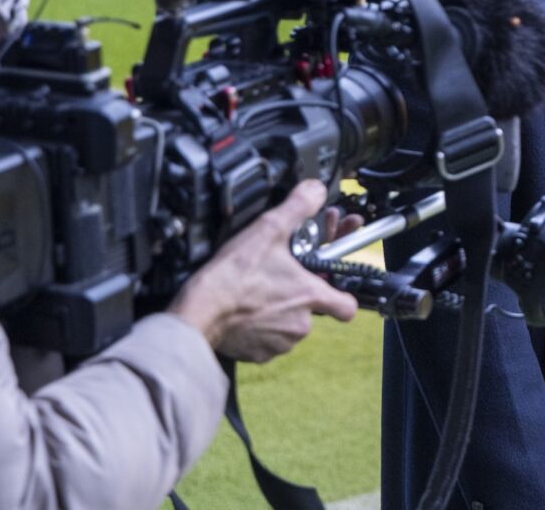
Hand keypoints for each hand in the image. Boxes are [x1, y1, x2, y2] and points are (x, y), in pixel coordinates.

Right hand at [168, 180, 357, 363]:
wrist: (198, 312)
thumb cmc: (231, 277)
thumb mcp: (268, 230)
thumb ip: (298, 207)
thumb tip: (315, 190)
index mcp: (309, 295)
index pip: (347, 306)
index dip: (341, 294)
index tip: (330, 283)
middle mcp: (300, 324)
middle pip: (312, 310)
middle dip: (298, 294)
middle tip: (279, 278)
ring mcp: (280, 341)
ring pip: (289, 324)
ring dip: (279, 310)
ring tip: (259, 291)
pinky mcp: (260, 353)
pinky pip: (268, 339)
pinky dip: (260, 326)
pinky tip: (246, 308)